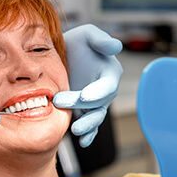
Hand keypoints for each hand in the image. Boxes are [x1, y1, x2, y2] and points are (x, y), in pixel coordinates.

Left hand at [53, 24, 122, 146]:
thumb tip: (116, 46)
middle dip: (83, 107)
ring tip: (76, 131)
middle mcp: (104, 91)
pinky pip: (89, 125)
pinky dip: (88, 135)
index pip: (107, 85)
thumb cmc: (77, 43)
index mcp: (109, 73)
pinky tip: (82, 142)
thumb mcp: (87, 35)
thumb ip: (100, 40)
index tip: (85, 96)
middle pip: (98, 104)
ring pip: (95, 118)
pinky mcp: (84, 111)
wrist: (61, 56)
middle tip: (60, 102)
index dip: (98, 92)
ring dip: (87, 126)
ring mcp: (94, 103)